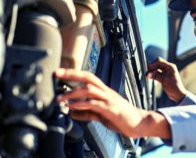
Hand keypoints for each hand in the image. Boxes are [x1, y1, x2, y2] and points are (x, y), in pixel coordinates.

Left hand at [55, 68, 170, 138]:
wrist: (139, 122)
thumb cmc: (121, 118)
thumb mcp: (101, 115)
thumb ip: (87, 113)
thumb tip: (72, 112)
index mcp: (104, 91)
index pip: (88, 78)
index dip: (74, 74)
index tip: (59, 73)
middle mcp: (106, 92)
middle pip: (88, 77)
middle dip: (72, 74)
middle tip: (56, 74)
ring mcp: (109, 99)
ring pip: (89, 90)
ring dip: (72, 93)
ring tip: (59, 99)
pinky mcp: (111, 109)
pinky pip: (94, 104)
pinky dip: (81, 105)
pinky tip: (72, 107)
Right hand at [147, 57, 186, 102]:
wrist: (178, 94)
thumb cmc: (174, 87)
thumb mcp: (164, 81)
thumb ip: (156, 76)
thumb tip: (148, 74)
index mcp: (170, 66)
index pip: (159, 61)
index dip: (152, 64)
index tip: (147, 68)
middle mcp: (168, 67)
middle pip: (157, 63)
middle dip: (151, 67)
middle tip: (146, 72)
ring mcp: (166, 71)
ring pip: (156, 68)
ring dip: (151, 71)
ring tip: (147, 75)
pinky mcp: (164, 75)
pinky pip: (157, 72)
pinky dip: (153, 74)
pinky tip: (150, 77)